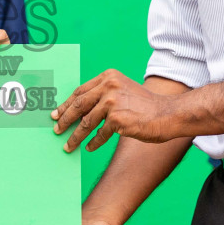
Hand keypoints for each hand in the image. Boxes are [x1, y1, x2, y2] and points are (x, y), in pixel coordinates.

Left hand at [52, 70, 177, 150]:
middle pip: (79, 105)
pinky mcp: (117, 118)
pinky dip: (93, 142)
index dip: (66, 104)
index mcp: (108, 77)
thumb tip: (80, 109)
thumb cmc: (145, 105)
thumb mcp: (123, 90)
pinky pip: (99, 134)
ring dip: (75, 136)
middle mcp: (109, 86)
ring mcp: (112, 102)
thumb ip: (103, 94)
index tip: (56, 113)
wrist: (167, 114)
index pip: (80, 91)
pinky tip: (89, 147)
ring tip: (68, 146)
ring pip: (86, 122)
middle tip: (57, 130)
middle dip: (65, 120)